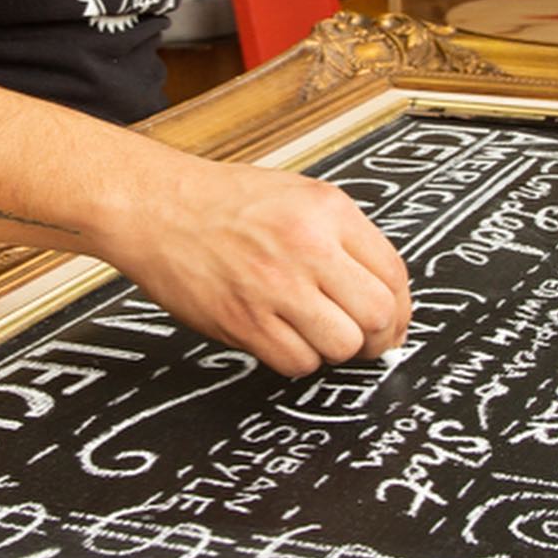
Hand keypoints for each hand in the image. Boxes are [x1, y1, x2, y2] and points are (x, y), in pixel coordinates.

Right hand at [102, 154, 410, 375]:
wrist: (156, 207)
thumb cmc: (222, 201)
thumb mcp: (298, 195)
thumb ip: (342, 236)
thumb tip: (382, 290)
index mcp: (327, 211)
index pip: (394, 273)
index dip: (401, 308)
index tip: (393, 321)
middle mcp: (307, 247)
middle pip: (378, 314)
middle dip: (380, 337)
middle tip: (367, 340)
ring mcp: (275, 286)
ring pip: (342, 345)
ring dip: (336, 349)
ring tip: (318, 335)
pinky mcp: (244, 321)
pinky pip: (298, 362)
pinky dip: (298, 359)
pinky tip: (285, 338)